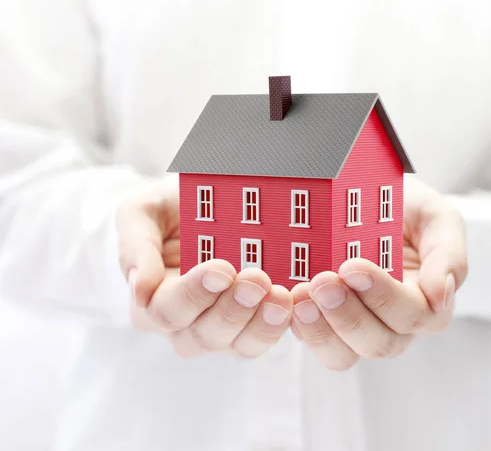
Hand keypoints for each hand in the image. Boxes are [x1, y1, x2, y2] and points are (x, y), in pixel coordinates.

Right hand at [116, 178, 292, 357]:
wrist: (202, 207)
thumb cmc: (168, 211)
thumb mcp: (141, 214)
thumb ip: (135, 246)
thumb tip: (138, 288)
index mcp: (152, 300)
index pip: (165, 311)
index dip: (194, 294)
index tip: (222, 268)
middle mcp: (184, 324)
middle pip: (202, 336)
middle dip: (232, 309)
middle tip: (257, 279)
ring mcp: (220, 328)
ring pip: (235, 345)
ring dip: (260, 325)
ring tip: (281, 298)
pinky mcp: (250, 325)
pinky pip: (261, 339)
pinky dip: (278, 326)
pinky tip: (292, 304)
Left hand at [290, 177, 467, 370]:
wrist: (368, 196)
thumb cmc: (407, 208)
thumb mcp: (436, 216)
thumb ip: (448, 253)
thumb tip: (442, 295)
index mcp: (428, 301)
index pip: (415, 315)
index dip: (384, 297)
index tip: (353, 266)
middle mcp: (395, 323)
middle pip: (379, 343)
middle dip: (348, 315)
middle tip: (322, 281)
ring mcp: (358, 325)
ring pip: (345, 355)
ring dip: (321, 329)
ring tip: (301, 297)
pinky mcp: (327, 322)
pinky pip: (316, 342)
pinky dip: (302, 327)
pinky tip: (291, 302)